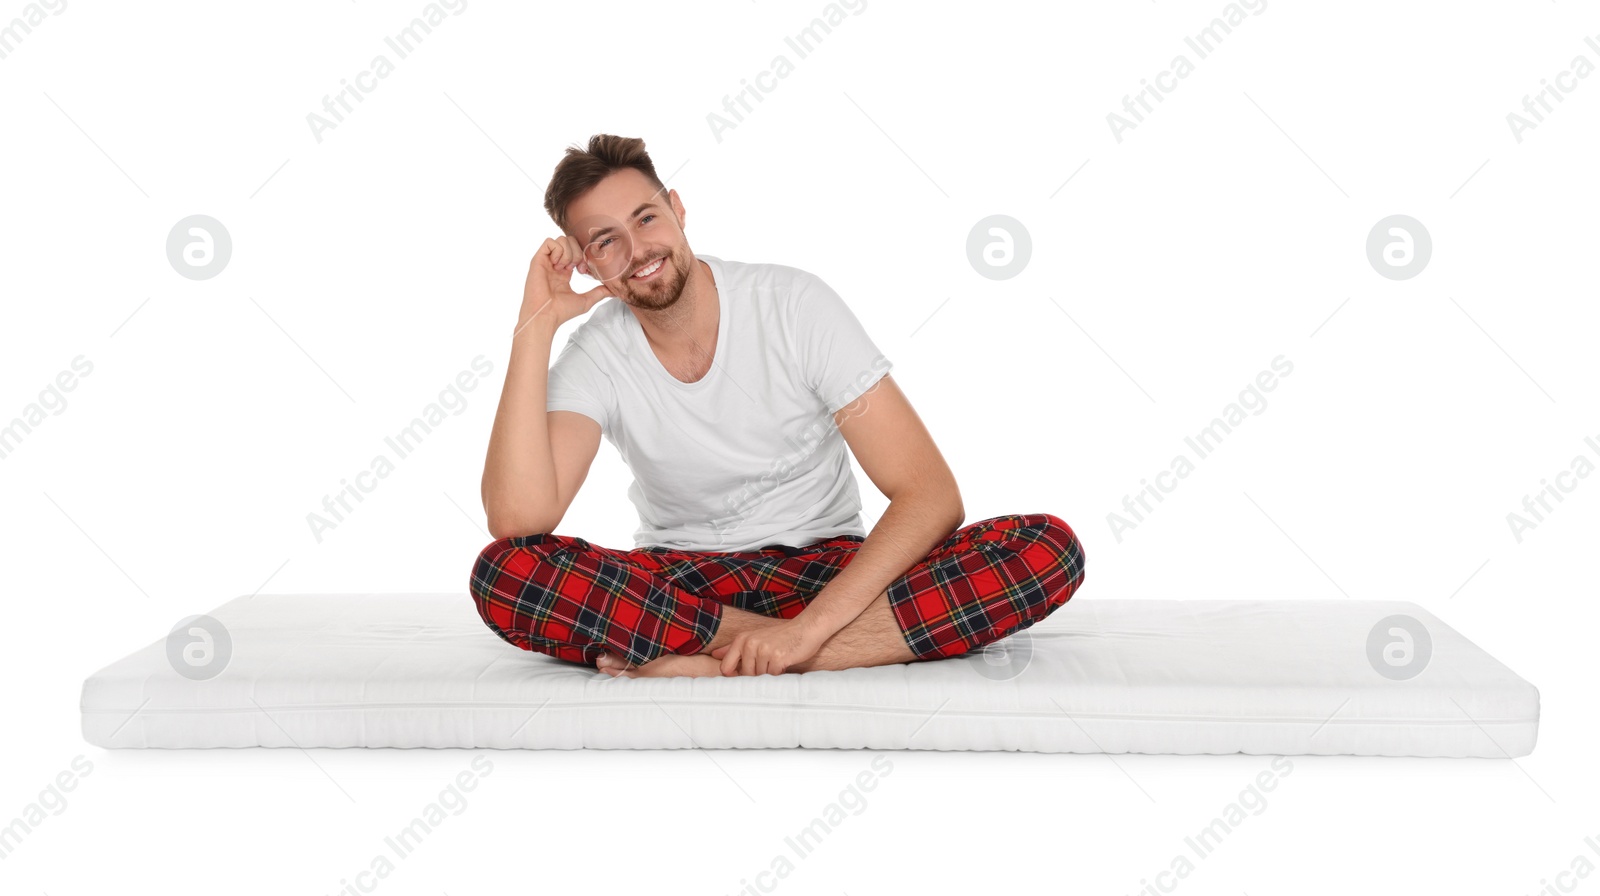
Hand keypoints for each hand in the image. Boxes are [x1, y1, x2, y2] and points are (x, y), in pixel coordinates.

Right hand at [515, 236, 610, 335]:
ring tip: (565, 268)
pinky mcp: (538, 259)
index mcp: (564, 271)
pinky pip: (549, 242)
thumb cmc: (561, 311)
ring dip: (569, 252)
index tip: (583, 270)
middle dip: (578, 252)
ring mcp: (546, 261)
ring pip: (561, 239)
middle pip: (570, 241)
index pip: (576, 250)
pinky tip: (557, 265)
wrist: (546, 315)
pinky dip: (558, 251)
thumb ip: (599, 293)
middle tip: (576, 269)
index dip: (584, 256)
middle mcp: (555, 264)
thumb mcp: (586, 301)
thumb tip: (614, 291)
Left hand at [711, 618, 827, 675]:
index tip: (744, 674)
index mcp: (742, 639)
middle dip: (756, 674)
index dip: (734, 675)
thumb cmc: (780, 636)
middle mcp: (751, 643)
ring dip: (768, 673)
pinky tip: (784, 662)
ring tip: (777, 660)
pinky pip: (773, 676)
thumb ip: (733, 647)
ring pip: (759, 676)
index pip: (726, 667)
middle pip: (745, 675)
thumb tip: (715, 655)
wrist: (805, 629)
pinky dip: (778, 673)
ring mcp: (764, 650)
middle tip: (768, 663)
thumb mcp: (754, 637)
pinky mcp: (778, 658)